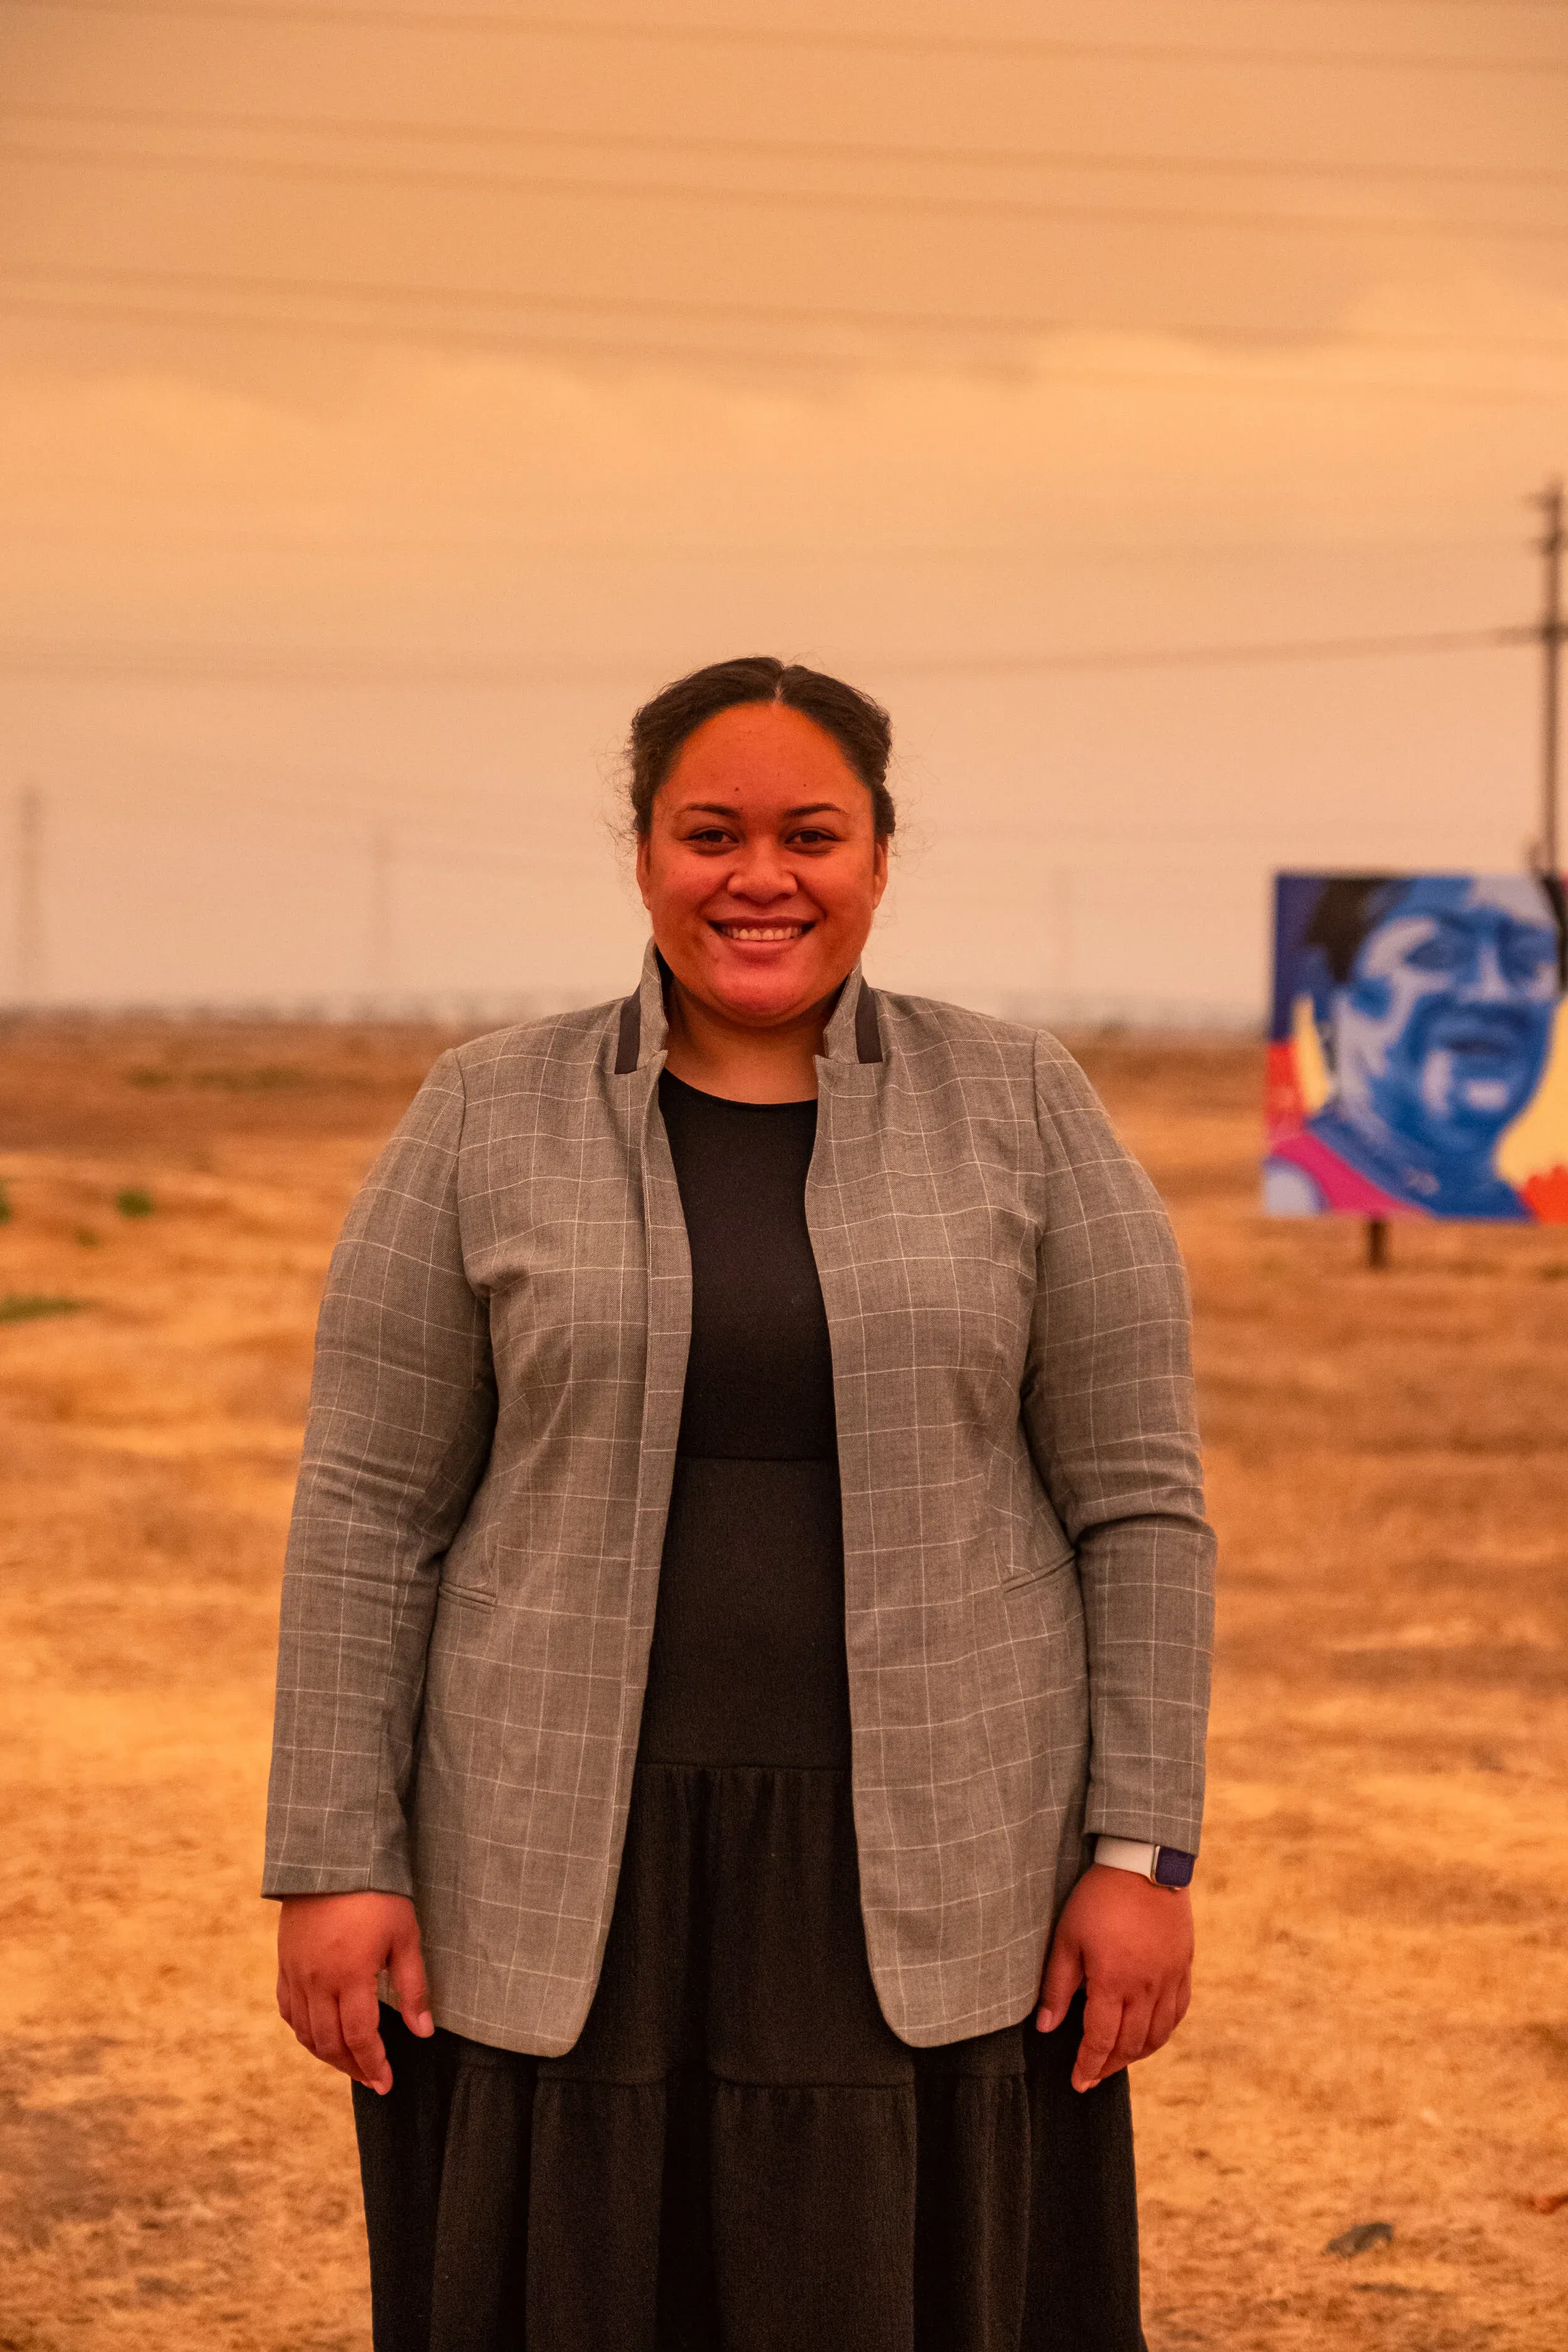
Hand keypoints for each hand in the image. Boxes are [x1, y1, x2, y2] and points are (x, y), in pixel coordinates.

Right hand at [276, 1891, 432, 2094]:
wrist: (332, 1857)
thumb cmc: (377, 1894)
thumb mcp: (405, 1936)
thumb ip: (413, 1987)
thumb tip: (423, 2031)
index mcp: (349, 1976)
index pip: (359, 2038)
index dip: (373, 2066)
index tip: (387, 2084)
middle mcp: (317, 1982)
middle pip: (329, 2043)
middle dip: (353, 2068)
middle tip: (374, 2080)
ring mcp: (296, 1974)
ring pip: (305, 2033)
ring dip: (328, 2056)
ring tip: (352, 2064)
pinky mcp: (284, 1963)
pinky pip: (288, 2011)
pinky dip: (303, 2031)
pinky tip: (320, 2036)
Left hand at [1036, 1863, 1192, 2093]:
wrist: (1144, 1863)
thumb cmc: (1098, 1899)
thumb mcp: (1067, 1938)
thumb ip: (1057, 1987)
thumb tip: (1046, 2027)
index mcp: (1114, 1983)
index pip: (1101, 2040)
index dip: (1088, 2066)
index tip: (1078, 2083)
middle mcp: (1146, 1989)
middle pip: (1130, 2044)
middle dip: (1109, 2066)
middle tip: (1093, 2077)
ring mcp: (1169, 1979)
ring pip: (1157, 2035)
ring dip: (1137, 2054)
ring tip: (1117, 2059)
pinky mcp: (1183, 1967)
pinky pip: (1178, 2013)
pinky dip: (1162, 2031)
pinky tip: (1149, 2034)